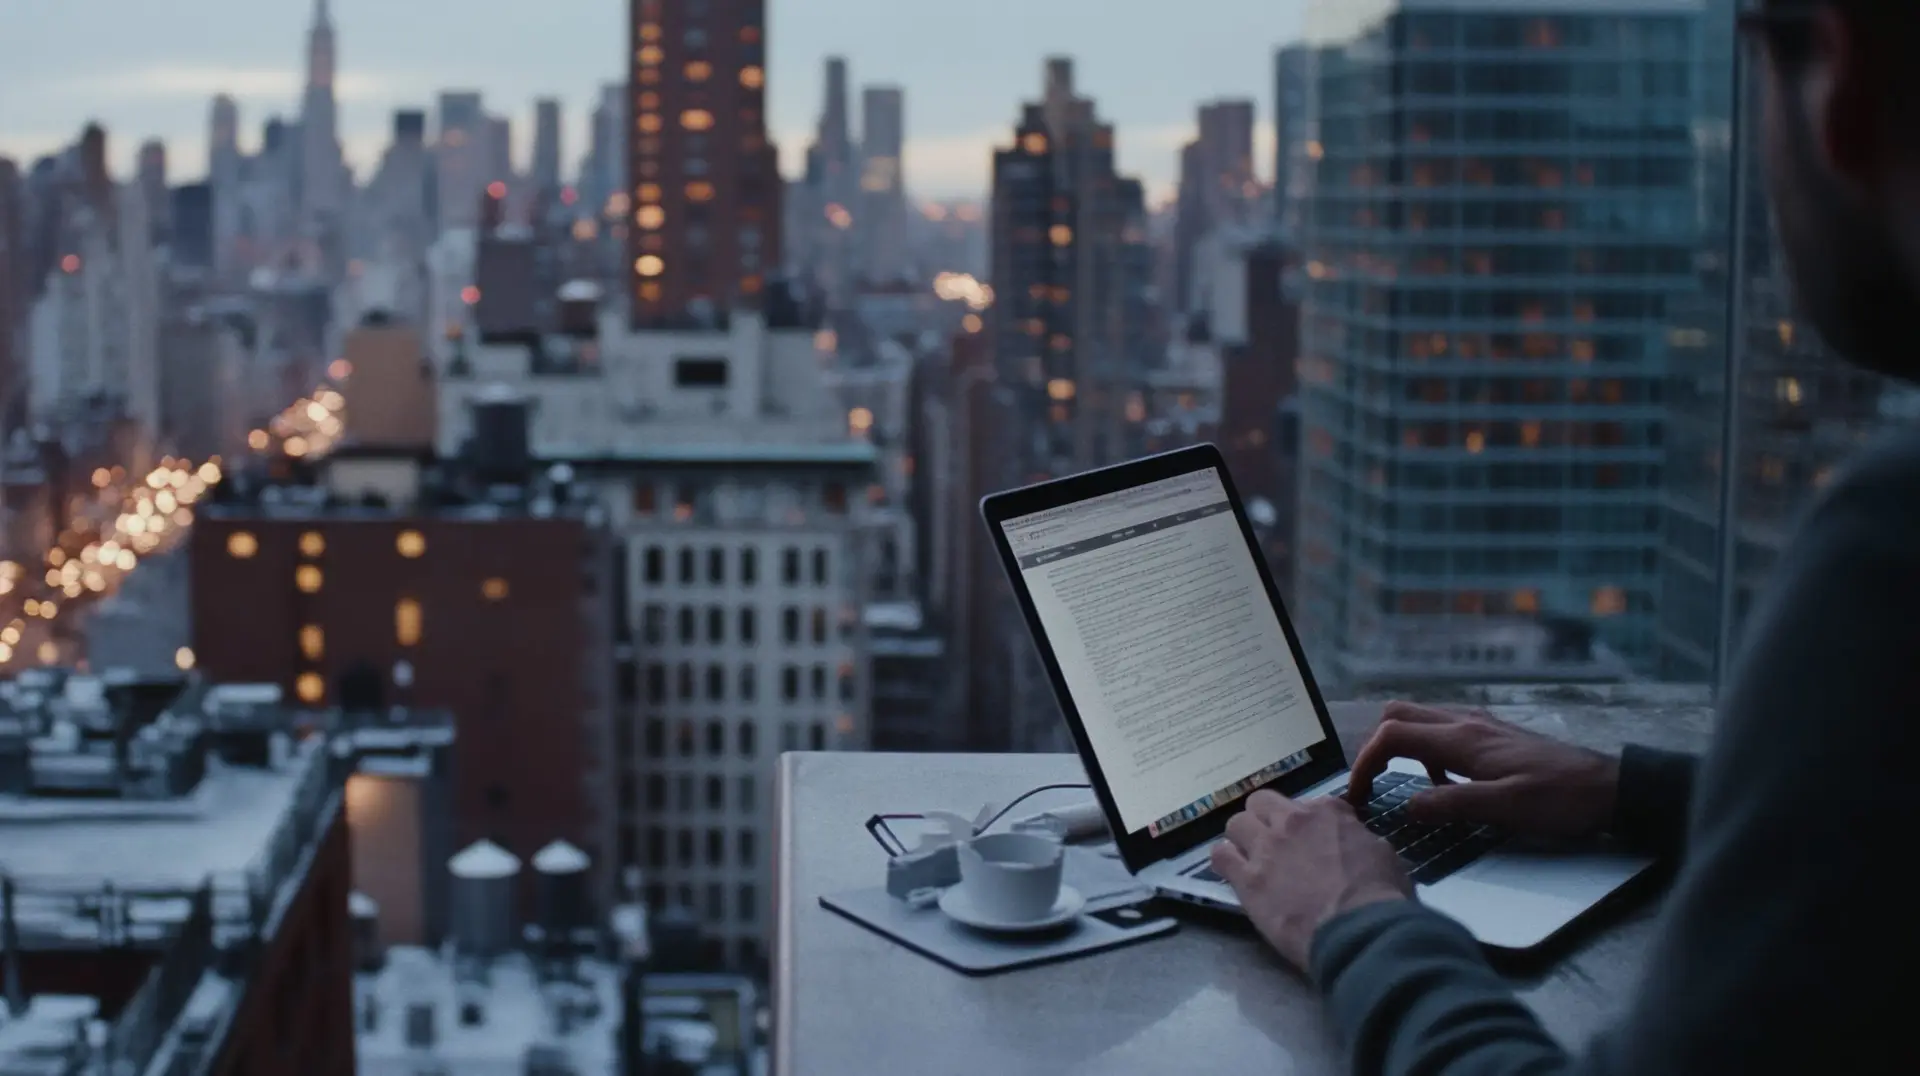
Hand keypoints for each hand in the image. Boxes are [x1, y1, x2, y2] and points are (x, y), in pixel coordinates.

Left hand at [1211, 790, 1410, 968]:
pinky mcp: (1247, 879)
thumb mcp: (1382, 853)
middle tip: (1274, 844)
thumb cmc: (1380, 896)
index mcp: (1326, 812)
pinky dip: (1225, 860)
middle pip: (1261, 803)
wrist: (1359, 931)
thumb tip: (1351, 840)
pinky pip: (1220, 855)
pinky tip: (1234, 873)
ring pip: (1236, 823)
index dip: (1309, 823)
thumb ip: (1358, 838)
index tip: (1313, 841)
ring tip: (1251, 859)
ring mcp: (1265, 848)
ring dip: (1243, 838)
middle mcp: (1290, 821)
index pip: (1309, 803)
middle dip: (1265, 819)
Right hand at [1348, 701, 1621, 837]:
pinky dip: (1427, 753)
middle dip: (1374, 747)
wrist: (1610, 788)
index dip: (1364, 763)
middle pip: (1397, 715)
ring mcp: (1480, 725)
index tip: (1357, 795)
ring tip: (1404, 789)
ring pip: (1419, 721)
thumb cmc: (1561, 799)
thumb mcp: (1505, 809)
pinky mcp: (1492, 735)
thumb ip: (1451, 805)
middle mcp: (1466, 723)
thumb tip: (1406, 808)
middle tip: (1371, 785)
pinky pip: (1443, 732)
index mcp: (1462, 739)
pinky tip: (1445, 785)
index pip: (1392, 735)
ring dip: (1399, 749)